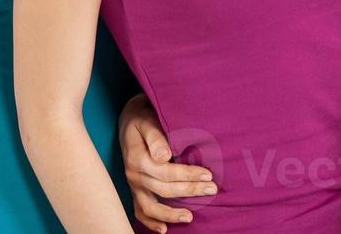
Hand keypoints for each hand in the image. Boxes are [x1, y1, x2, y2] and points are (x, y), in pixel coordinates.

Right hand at [120, 94, 214, 231]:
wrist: (129, 120)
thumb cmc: (143, 118)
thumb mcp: (146, 121)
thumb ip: (155, 137)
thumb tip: (165, 156)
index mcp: (138, 158)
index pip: (166, 172)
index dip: (188, 175)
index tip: (208, 174)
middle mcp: (134, 175)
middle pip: (164, 189)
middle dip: (190, 191)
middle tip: (212, 190)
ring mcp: (133, 185)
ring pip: (151, 207)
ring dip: (170, 214)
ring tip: (190, 217)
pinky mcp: (135, 190)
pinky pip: (139, 211)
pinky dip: (150, 222)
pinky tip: (164, 229)